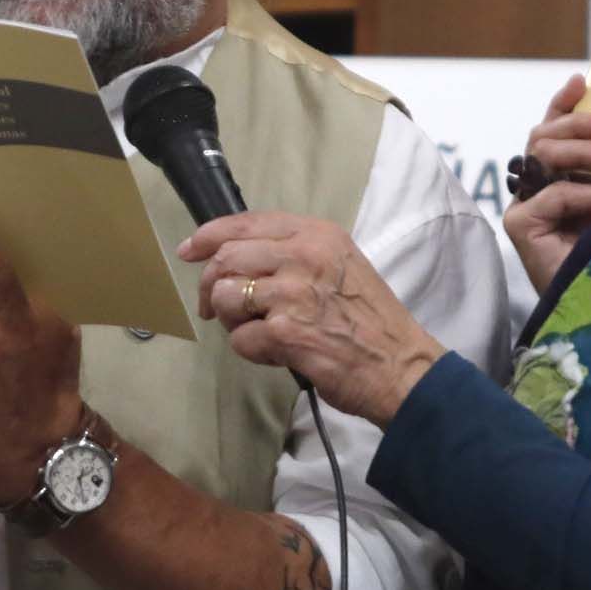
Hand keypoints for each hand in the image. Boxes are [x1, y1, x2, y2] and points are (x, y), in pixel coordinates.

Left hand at [178, 212, 444, 427]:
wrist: (402, 366)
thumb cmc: (371, 320)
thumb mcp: (340, 265)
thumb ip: (295, 254)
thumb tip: (238, 257)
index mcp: (316, 234)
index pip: (246, 223)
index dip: (208, 236)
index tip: (189, 250)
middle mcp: (303, 256)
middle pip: (225, 258)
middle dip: (211, 286)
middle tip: (214, 309)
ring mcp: (293, 294)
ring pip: (226, 297)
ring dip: (232, 321)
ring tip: (258, 332)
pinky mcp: (286, 333)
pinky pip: (240, 339)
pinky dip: (251, 351)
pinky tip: (277, 353)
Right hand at [503, 74, 590, 292]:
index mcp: (558, 179)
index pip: (551, 131)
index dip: (563, 104)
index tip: (582, 81)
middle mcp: (536, 189)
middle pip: (542, 136)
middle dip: (578, 124)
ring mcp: (526, 207)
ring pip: (540, 154)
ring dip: (581, 150)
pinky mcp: (521, 227)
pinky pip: (549, 194)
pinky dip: (580, 194)